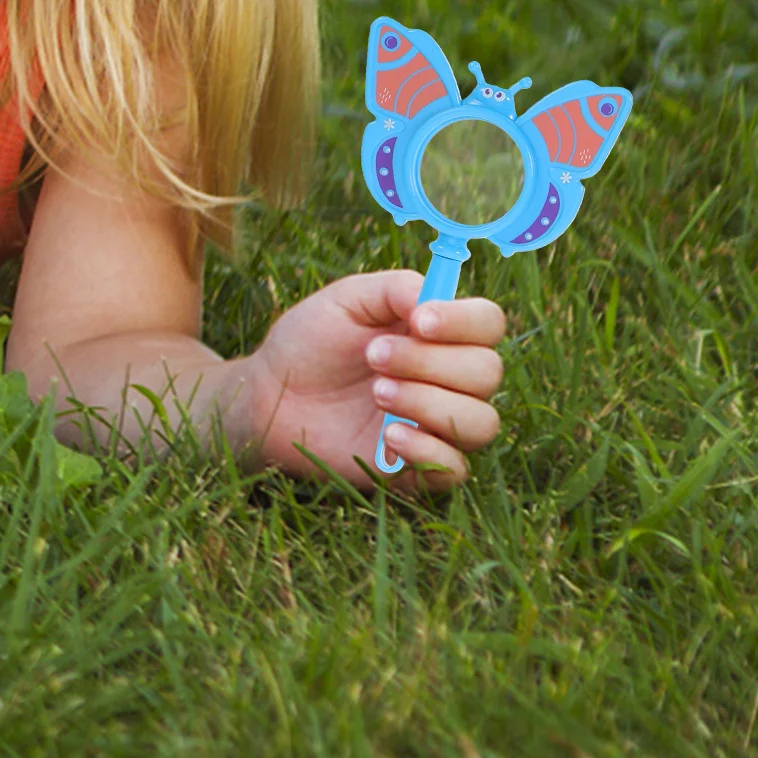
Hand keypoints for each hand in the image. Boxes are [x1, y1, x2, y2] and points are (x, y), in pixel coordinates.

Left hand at [247, 271, 504, 491]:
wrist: (269, 395)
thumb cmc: (310, 341)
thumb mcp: (346, 300)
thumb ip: (394, 289)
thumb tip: (435, 298)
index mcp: (439, 332)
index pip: (488, 323)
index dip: (464, 321)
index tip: (419, 322)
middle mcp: (449, 378)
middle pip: (487, 371)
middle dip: (430, 362)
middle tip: (373, 356)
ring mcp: (437, 424)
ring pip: (480, 421)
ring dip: (429, 403)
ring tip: (377, 392)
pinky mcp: (419, 467)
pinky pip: (456, 468)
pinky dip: (428, 451)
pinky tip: (388, 436)